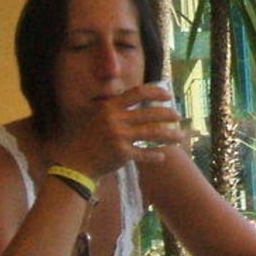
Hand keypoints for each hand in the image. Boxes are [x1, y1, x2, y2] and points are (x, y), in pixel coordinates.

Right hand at [55, 82, 181, 175]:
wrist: (76, 162)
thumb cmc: (87, 138)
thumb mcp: (96, 115)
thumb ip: (113, 106)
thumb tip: (133, 95)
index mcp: (109, 107)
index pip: (137, 93)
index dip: (155, 92)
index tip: (168, 95)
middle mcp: (115, 119)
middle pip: (150, 113)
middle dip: (168, 114)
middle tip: (178, 116)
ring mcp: (119, 136)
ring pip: (153, 133)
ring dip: (170, 135)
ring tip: (180, 137)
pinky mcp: (122, 153)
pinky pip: (145, 153)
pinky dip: (155, 155)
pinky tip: (162, 156)